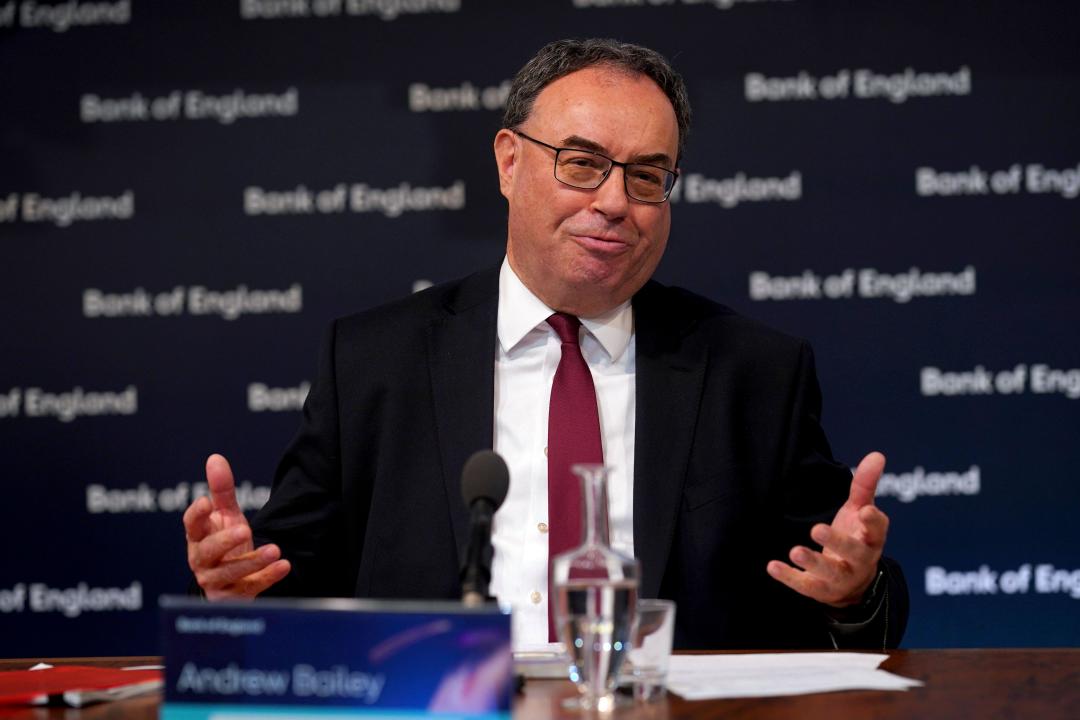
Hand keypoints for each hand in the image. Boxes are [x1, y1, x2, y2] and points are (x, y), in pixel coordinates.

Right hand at [183, 454, 290, 598]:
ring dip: (252, 561)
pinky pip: (251, 587)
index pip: (191, 526)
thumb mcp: (225, 516)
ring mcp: (216, 581)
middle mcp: (202, 561)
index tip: (206, 502)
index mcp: (198, 538)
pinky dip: (267, 577)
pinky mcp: (234, 596)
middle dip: (224, 541)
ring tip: (275, 549)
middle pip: (208, 551)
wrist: (230, 581)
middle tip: (244, 529)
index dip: (196, 515)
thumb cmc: (225, 542)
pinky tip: (284, 565)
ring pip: (230, 573)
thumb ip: (221, 490)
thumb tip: (215, 458)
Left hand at [767, 451, 889, 607]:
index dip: (873, 522)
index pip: (877, 530)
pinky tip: (772, 566)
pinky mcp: (821, 590)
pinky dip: (789, 577)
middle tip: (816, 529)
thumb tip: (877, 454)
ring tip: (795, 551)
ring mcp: (841, 578)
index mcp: (872, 539)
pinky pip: (806, 585)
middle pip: (853, 552)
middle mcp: (861, 561)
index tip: (865, 511)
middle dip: (836, 542)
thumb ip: (865, 485)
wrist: (853, 584)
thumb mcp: (860, 511)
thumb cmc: (856, 537)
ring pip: (830, 573)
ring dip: (813, 562)